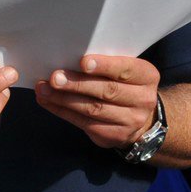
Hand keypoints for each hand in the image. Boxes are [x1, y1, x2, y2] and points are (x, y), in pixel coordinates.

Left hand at [34, 53, 159, 149]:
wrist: (141, 118)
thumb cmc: (125, 84)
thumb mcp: (125, 69)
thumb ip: (106, 63)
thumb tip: (67, 55)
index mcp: (147, 76)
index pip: (126, 70)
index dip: (104, 66)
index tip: (83, 62)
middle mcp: (142, 100)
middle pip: (107, 91)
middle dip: (77, 84)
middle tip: (54, 77)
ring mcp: (129, 121)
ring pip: (93, 109)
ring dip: (64, 99)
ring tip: (43, 89)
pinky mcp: (112, 136)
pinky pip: (83, 123)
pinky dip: (62, 111)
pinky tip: (47, 101)